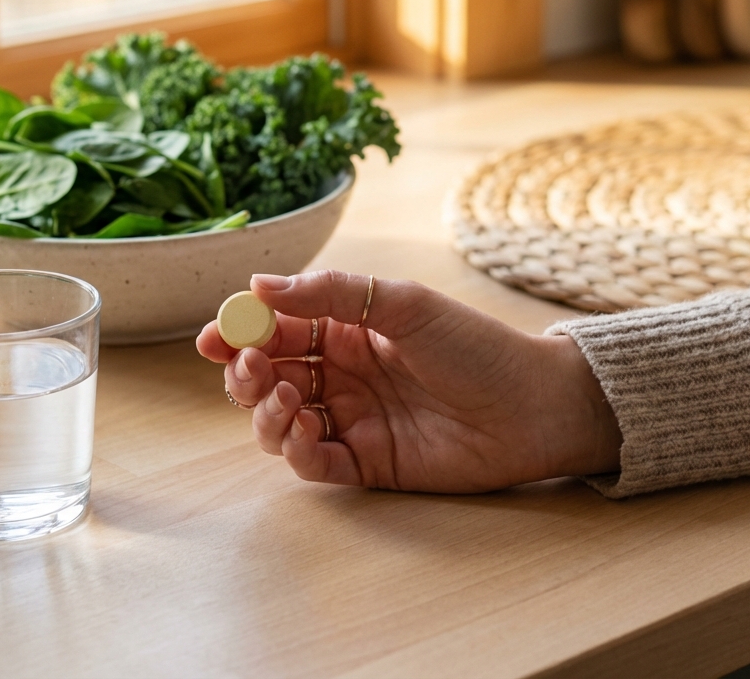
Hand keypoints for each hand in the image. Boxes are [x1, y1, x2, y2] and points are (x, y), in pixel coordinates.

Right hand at [196, 270, 621, 492]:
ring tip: (286, 396)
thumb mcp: (403, 304)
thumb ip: (331, 293)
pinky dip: (295, 448)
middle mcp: (342, 376)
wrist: (534, 406)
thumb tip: (257, 284)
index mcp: (347, 330)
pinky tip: (305, 427)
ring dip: (265, 411)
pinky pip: (312, 462)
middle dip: (245, 374)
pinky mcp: (366, 464)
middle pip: (267, 377)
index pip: (277, 330)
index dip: (240, 333)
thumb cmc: (476, 346)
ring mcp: (352, 421)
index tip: (215, 335)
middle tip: (251, 368)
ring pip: (279, 422)